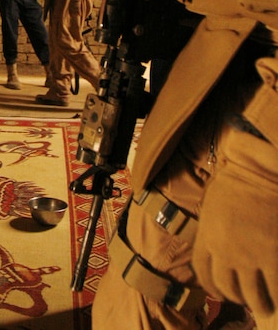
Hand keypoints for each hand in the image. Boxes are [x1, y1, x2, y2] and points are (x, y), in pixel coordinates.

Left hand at [192, 129, 277, 317]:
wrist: (260, 170)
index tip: (221, 292)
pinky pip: (275, 289)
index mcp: (207, 235)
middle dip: (236, 295)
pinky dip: (277, 298)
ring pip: (252, 296)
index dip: (213, 287)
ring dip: (258, 303)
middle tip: (246, 297)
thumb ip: (211, 230)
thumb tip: (215, 250)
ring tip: (264, 303)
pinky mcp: (273, 257)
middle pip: (226, 287)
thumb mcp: (212, 204)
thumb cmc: (238, 180)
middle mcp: (224, 251)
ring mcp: (249, 257)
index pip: (203, 273)